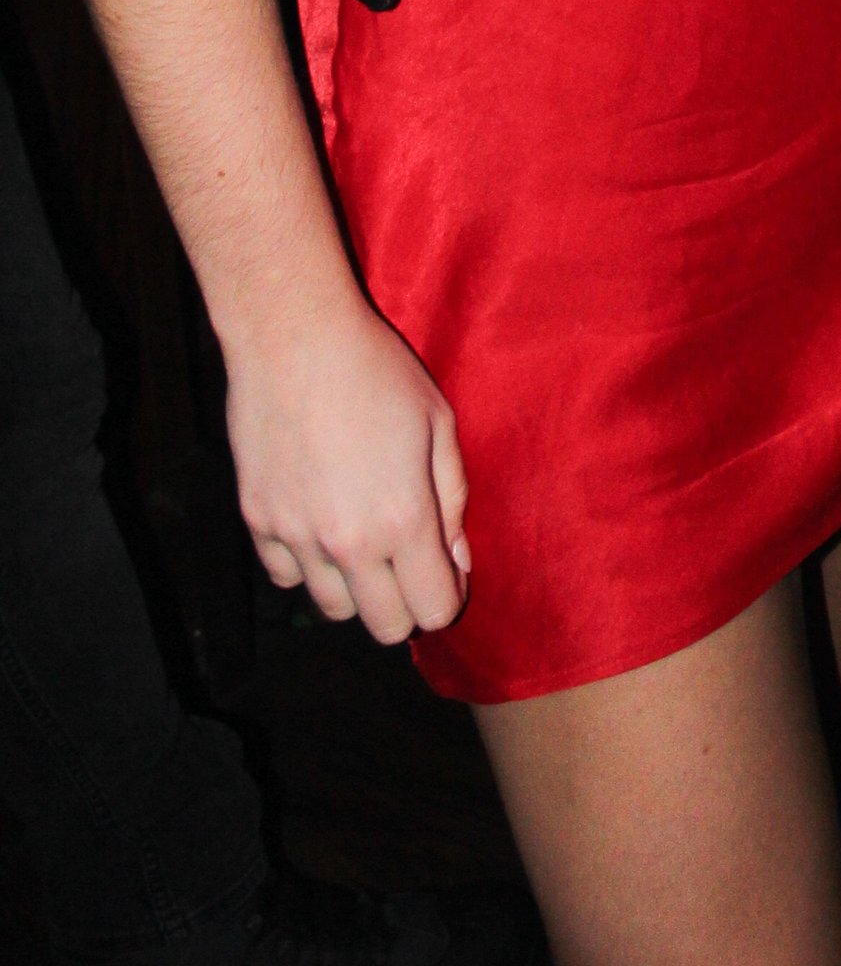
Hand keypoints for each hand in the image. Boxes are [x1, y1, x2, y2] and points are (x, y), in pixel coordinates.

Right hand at [224, 295, 470, 645]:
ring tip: (363, 540)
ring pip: (333, 608)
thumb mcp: (438, 424)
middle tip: (409, 565)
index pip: (433, 610)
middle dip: (406, 606)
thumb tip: (457, 561)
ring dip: (356, 587)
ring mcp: (296, 537)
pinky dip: (307, 565)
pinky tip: (319, 523)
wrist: (293, 338)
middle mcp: (349, 542)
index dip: (447, 598)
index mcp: (403, 520)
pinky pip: (287, 576)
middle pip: (384, 627)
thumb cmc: (377, 371)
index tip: (447, 573)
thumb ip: (452, 501)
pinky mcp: (258, 522)